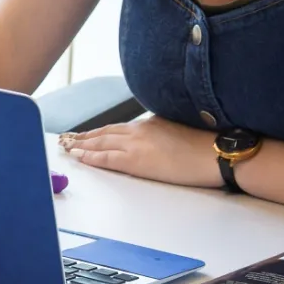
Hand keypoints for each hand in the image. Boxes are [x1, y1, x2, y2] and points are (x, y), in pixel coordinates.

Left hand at [58, 115, 221, 188]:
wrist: (216, 153)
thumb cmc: (204, 145)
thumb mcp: (178, 129)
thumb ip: (159, 131)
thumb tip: (151, 137)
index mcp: (149, 123)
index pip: (116, 127)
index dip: (98, 131)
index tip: (84, 134)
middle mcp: (139, 130)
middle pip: (104, 133)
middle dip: (84, 137)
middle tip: (67, 140)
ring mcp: (136, 144)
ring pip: (101, 143)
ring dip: (82, 145)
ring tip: (68, 148)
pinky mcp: (137, 160)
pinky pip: (107, 158)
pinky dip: (91, 157)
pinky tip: (80, 157)